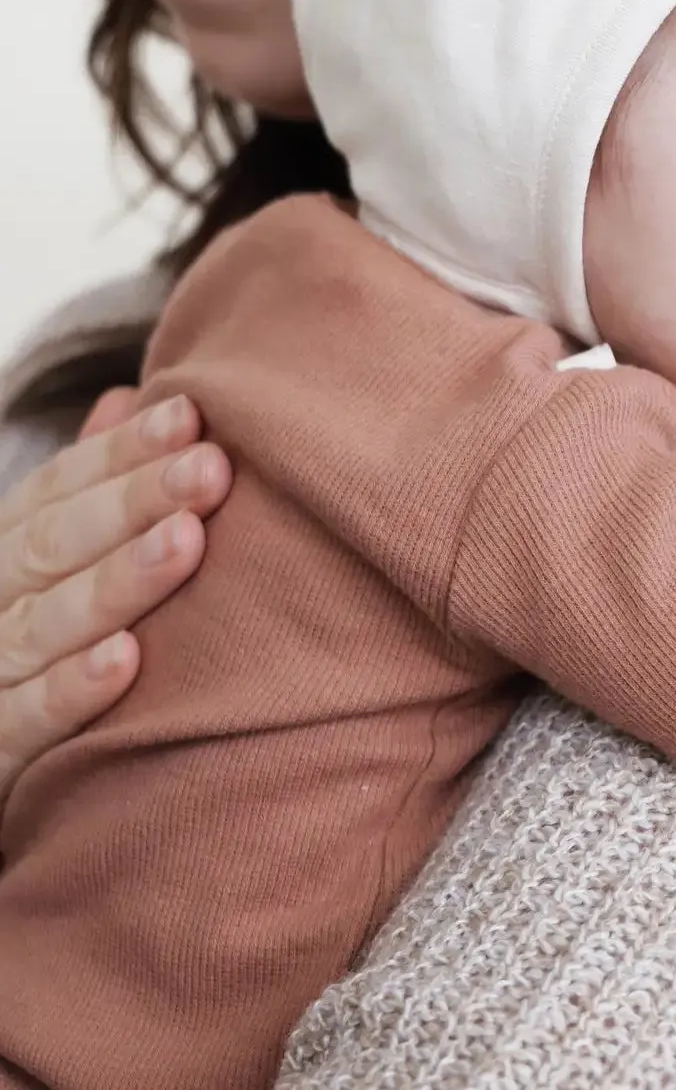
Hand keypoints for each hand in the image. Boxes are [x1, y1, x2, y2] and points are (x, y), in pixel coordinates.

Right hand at [0, 389, 231, 800]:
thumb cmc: (44, 648)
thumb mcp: (58, 560)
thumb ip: (90, 490)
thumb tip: (128, 398)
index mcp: (8, 550)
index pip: (60, 487)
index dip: (122, 451)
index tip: (192, 414)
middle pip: (56, 542)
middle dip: (134, 501)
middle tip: (210, 466)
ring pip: (42, 623)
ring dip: (116, 581)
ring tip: (186, 541)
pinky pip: (23, 721)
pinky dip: (69, 691)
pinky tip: (126, 660)